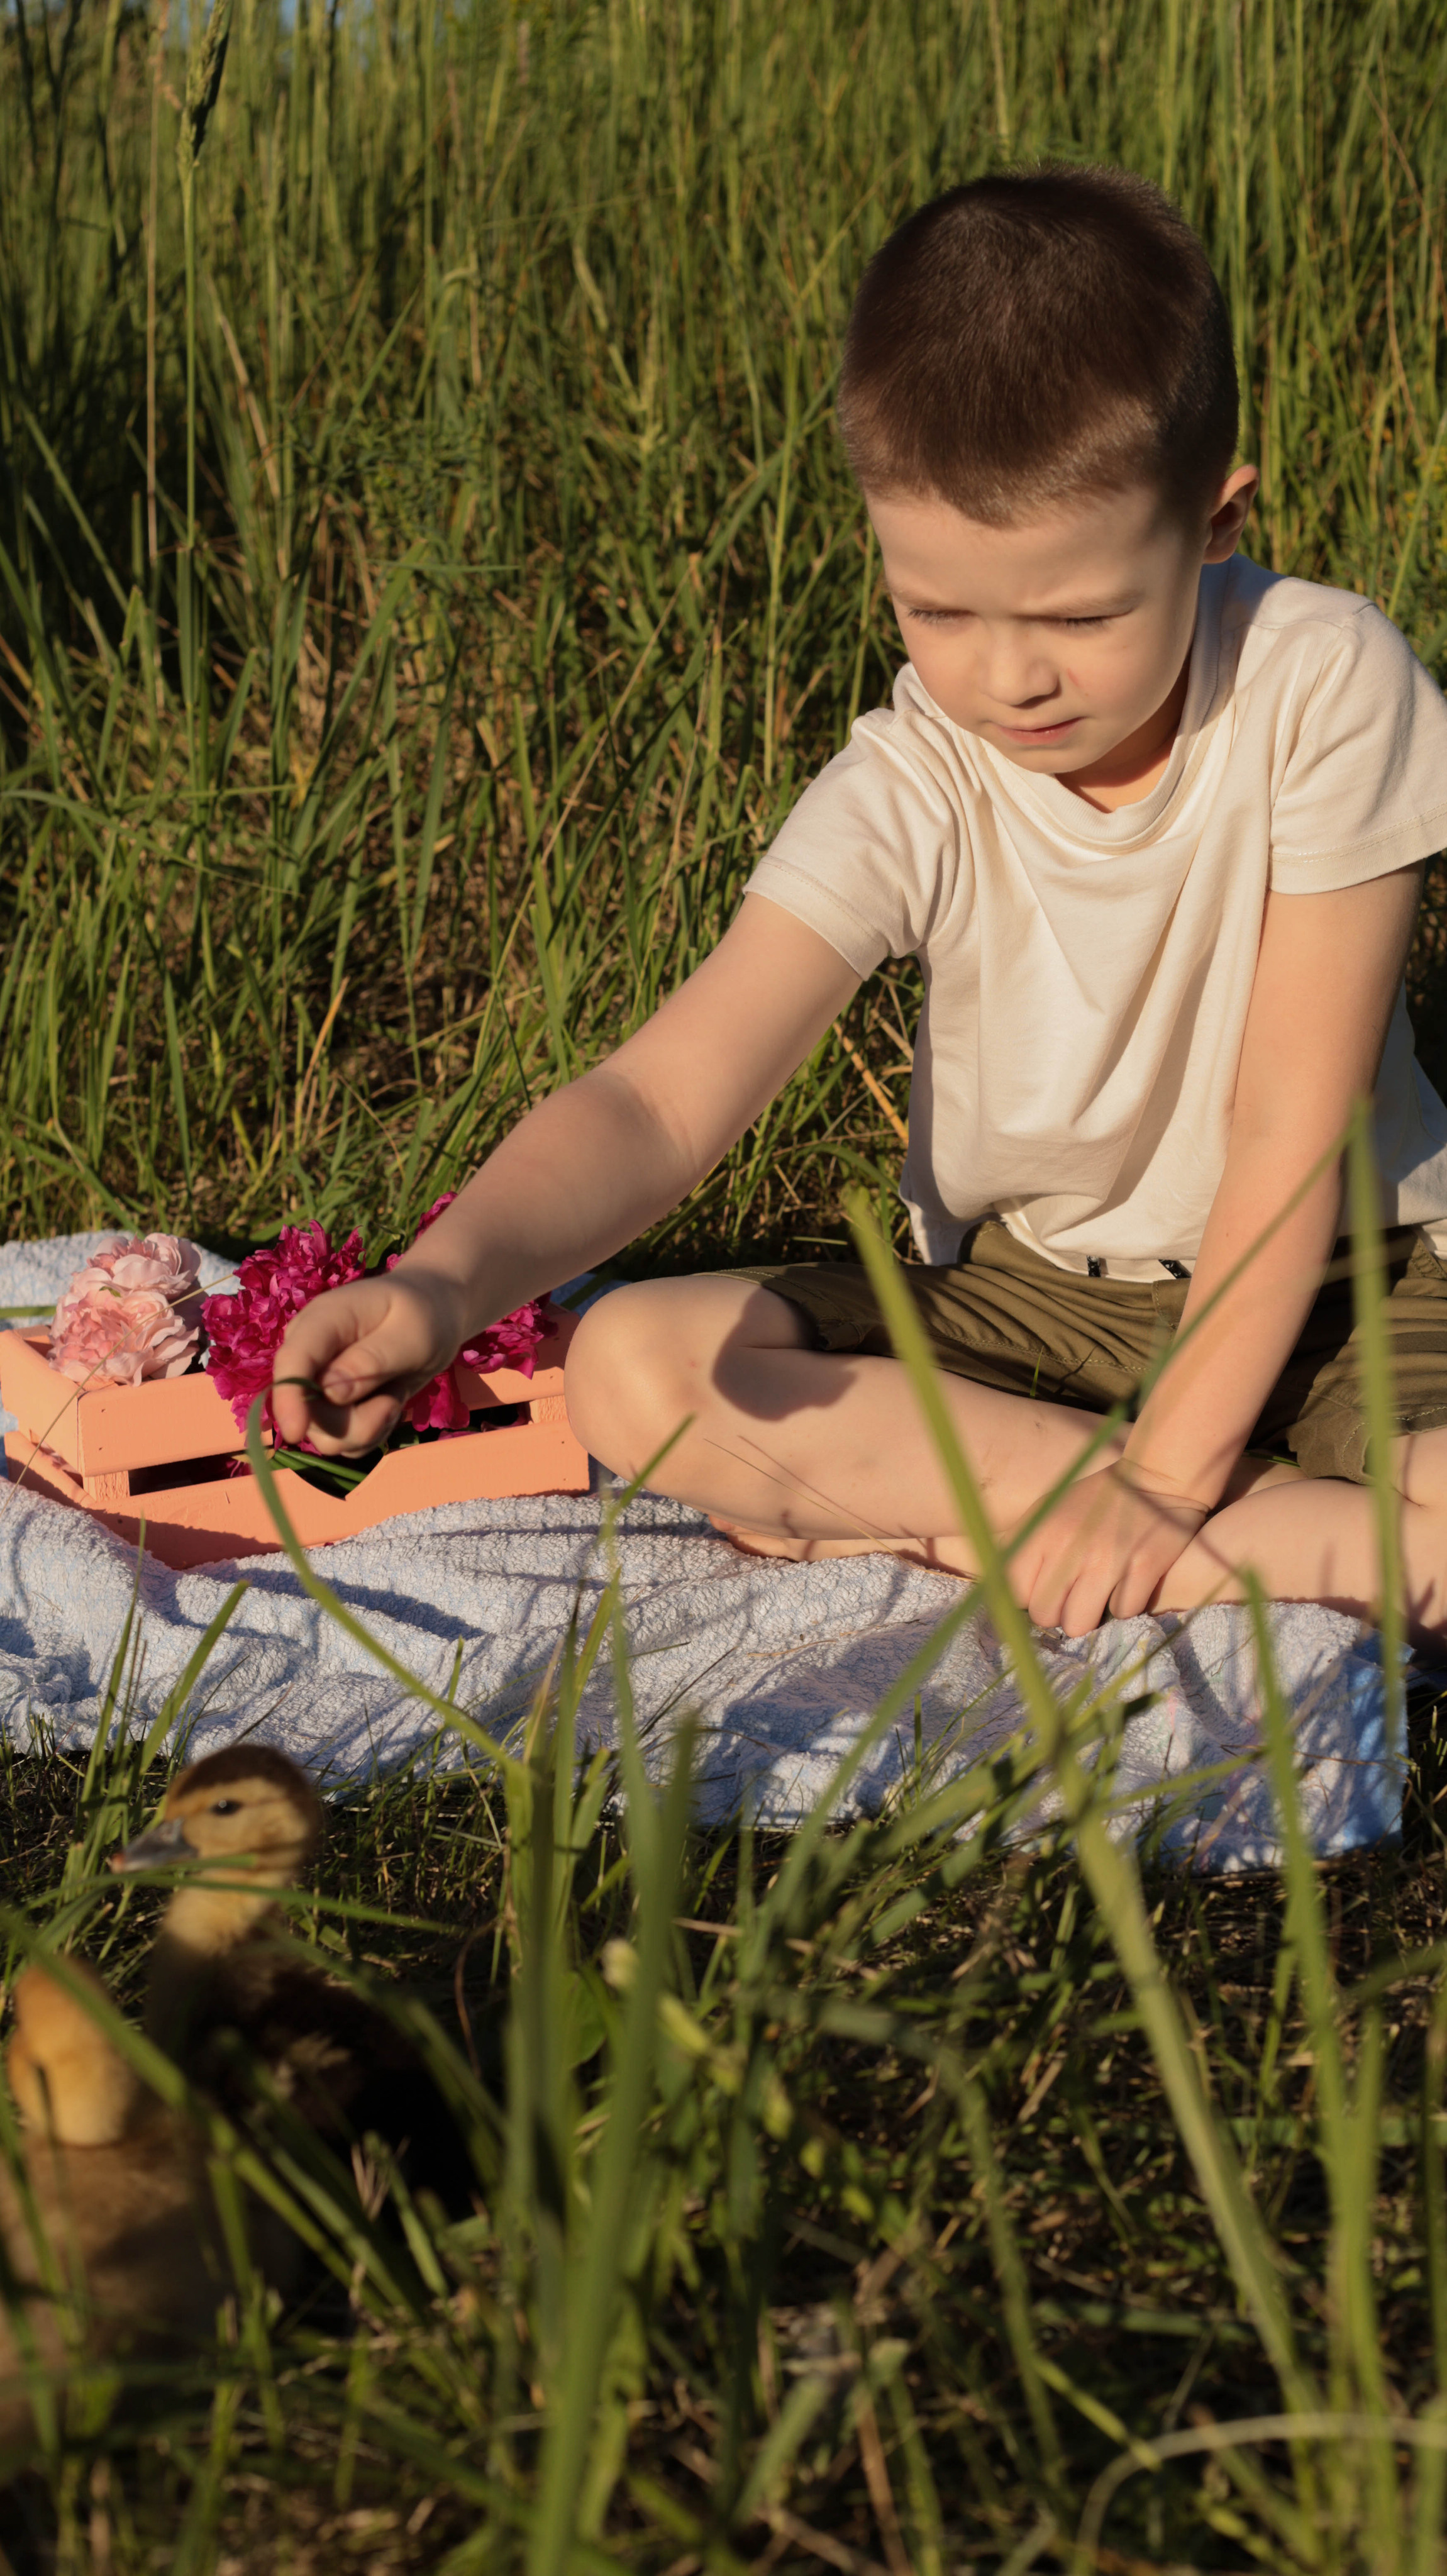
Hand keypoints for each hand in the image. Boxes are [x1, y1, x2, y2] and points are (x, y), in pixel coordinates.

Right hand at [269, 1268, 466, 1454]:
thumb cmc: (424, 1315)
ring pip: (325, 1435)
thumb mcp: (411, 1334)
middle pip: (307, 1411)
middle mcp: (310, 1355)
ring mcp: (317, 1383)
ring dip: (367, 1428)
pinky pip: (343, 1441)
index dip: (287, 1399)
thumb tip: (329, 1392)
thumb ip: (372, 1361)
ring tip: (394, 1395)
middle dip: (354, 1422)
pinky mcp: (331, 1407)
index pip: (292, 1362)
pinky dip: (372, 1431)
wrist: (433, 1314)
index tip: (295, 1433)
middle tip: (395, 1399)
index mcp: (321, 1321)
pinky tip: (389, 1403)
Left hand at [1007, 1461, 1212, 1636]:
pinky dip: (1125, 1602)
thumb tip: (1001, 1587)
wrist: (1156, 1479)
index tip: (1042, 1588)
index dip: (1028, 1596)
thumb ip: (1024, 1544)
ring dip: (1088, 1614)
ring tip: (1097, 1593)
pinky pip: (1122, 1612)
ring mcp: (1109, 1561)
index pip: (1014, 1592)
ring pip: (1079, 1624)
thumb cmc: (1095, 1499)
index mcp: (1042, 1532)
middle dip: (1057, 1611)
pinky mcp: (1145, 1569)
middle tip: (1072, 1595)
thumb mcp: (1049, 1509)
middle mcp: (1071, 1549)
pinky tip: (1127, 1580)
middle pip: (1045, 1615)